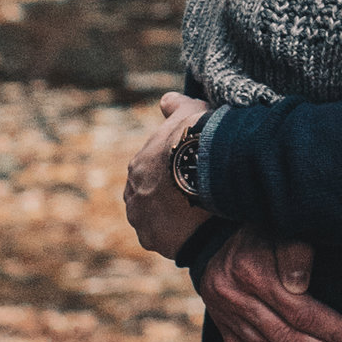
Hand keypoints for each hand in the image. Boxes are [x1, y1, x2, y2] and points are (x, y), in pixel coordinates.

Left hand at [123, 89, 209, 260]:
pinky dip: (176, 237)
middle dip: (167, 198)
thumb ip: (177, 105)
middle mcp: (132, 193)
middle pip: (148, 198)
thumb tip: (166, 101)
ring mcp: (140, 219)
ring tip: (196, 219)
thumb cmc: (200, 141)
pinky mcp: (152, 240)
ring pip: (153, 221)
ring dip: (170, 220)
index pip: (151, 172)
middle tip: (194, 200)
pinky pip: (163, 240)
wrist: (209, 176)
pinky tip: (195, 232)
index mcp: (138, 165)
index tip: (190, 176)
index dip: (171, 173)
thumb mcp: (192, 112)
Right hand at [199, 225, 341, 341]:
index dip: (331, 329)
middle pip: (285, 335)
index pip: (298, 310)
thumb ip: (294, 251)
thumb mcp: (280, 229)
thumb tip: (301, 284)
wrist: (218, 238)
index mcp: (250, 271)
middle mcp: (234, 297)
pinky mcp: (220, 326)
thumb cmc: (264, 232)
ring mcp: (224, 315)